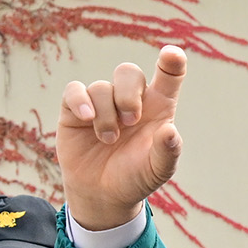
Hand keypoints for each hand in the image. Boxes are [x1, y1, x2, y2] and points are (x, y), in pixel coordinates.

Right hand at [56, 47, 189, 229]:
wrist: (103, 194)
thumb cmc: (136, 176)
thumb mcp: (158, 169)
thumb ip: (167, 151)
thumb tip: (170, 132)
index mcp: (158, 107)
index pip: (168, 76)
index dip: (172, 61)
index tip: (172, 54)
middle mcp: (131, 99)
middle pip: (129, 72)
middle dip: (129, 93)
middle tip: (131, 121)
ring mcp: (102, 102)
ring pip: (102, 87)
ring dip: (106, 114)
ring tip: (109, 140)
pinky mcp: (75, 110)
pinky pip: (75, 91)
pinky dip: (80, 101)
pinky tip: (87, 117)